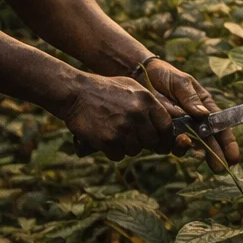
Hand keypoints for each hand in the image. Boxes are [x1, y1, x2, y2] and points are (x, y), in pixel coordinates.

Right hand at [60, 75, 178, 159]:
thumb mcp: (132, 87)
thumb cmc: (105, 90)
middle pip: (152, 141)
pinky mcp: (108, 140)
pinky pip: (118, 155)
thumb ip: (149, 103)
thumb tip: (166, 122)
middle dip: (144, 142)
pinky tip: (106, 139)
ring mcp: (123, 129)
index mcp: (146, 101)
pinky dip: (113, 151)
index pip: (166, 127)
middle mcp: (138, 115)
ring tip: (116, 134)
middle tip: (133, 137)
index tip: (159, 140)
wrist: (76, 94)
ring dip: (127, 147)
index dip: (164, 136)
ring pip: (135, 150)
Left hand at [143, 59, 240, 169]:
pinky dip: (173, 144)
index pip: (219, 126)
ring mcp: (178, 129)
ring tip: (184, 142)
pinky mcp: (162, 134)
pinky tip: (176, 139)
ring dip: (188, 149)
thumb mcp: (181, 82)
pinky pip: (168, 145)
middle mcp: (194, 121)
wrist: (141, 76)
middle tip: (220, 168)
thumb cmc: (165, 76)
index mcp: (204, 107)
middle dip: (215, 155)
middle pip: (208, 141)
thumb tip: (203, 114)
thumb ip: (190, 98)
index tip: (233, 156)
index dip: (228, 142)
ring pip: (188, 145)